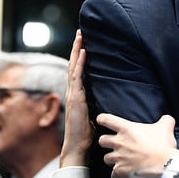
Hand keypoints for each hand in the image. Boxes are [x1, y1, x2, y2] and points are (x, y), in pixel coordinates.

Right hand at [60, 30, 92, 167]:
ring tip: (80, 36)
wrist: (78, 145)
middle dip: (76, 47)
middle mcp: (73, 91)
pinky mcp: (76, 98)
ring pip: (73, 67)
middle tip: (80, 32)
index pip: (77, 70)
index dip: (78, 56)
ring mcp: (73, 94)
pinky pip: (77, 77)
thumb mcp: (93, 113)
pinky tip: (83, 52)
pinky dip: (80, 63)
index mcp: (77, 94)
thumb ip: (95, 103)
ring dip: (76, 50)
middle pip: (73, 64)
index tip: (82, 42)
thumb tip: (105, 97)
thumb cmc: (86, 133)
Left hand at [96, 113, 178, 177]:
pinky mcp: (120, 171)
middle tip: (115, 144)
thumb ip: (165, 120)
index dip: (102, 119)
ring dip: (112, 159)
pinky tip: (124, 173)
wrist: (164, 166)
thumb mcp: (166, 127)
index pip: (106, 120)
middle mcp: (119, 142)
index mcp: (127, 129)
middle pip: (102, 140)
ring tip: (120, 160)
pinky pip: (113, 174)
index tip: (102, 120)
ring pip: (106, 158)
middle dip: (106, 142)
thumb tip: (167, 119)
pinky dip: (118, 174)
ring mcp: (118, 157)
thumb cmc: (163, 146)